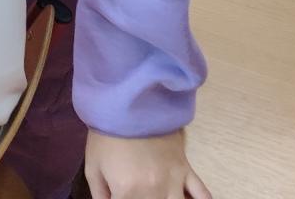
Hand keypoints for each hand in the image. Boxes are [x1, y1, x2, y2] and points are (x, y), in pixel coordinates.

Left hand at [84, 129, 211, 198]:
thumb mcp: (93, 167)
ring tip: (161, 196)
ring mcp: (173, 181)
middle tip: (137, 192)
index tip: (119, 196)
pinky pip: (201, 193)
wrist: (127, 104)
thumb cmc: (106, 135)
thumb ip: (100, 195)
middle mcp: (154, 192)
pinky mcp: (186, 170)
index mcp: (128, 192)